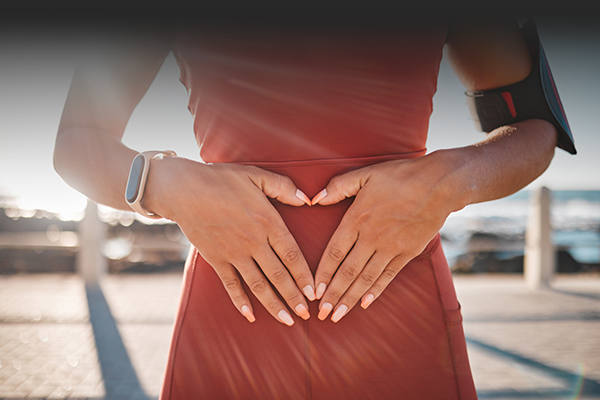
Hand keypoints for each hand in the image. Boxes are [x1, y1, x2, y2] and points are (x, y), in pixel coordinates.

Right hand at [144, 157, 314, 325]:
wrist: (184, 189)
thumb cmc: (222, 179)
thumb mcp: (257, 175)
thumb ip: (283, 187)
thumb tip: (307, 199)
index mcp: (268, 221)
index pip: (292, 255)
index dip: (304, 276)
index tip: (314, 292)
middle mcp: (254, 242)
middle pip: (279, 275)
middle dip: (294, 297)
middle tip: (306, 314)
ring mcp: (234, 253)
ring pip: (258, 284)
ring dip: (274, 304)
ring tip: (287, 320)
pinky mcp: (216, 259)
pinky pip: (231, 285)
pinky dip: (240, 301)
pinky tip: (250, 316)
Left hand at [311, 153, 463, 321]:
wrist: (440, 183)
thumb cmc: (400, 175)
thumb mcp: (365, 174)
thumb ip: (338, 186)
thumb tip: (314, 199)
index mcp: (357, 218)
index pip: (334, 252)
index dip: (322, 273)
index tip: (313, 291)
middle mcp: (372, 237)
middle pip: (348, 271)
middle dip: (333, 295)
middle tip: (322, 314)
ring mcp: (391, 247)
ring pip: (366, 278)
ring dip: (351, 298)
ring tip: (338, 316)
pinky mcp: (408, 252)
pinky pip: (388, 275)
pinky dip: (376, 291)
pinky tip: (365, 303)